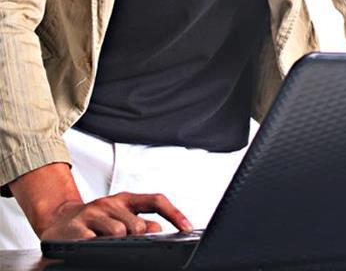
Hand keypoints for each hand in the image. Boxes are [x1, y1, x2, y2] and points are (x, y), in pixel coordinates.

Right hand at [38, 191, 193, 240]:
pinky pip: (93, 240)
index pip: (156, 201)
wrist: (58, 220)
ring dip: (118, 243)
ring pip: (119, 233)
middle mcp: (111, 202)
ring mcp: (93, 213)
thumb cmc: (95, 221)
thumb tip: (159, 230)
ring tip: (106, 244)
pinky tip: (93, 245)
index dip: (175, 213)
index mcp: (126, 199)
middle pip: (138, 224)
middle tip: (128, 244)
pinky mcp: (75, 228)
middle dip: (139, 239)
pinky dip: (97, 246)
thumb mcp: (120, 216)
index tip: (188, 227)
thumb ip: (140, 221)